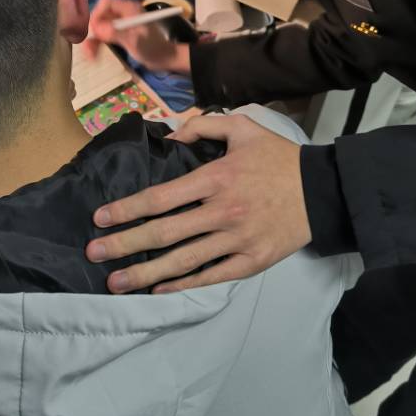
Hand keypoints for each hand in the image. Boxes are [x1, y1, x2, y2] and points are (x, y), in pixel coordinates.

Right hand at [84, 0, 190, 73]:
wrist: (163, 59)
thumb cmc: (152, 48)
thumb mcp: (134, 41)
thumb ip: (116, 33)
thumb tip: (97, 27)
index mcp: (128, 8)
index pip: (106, 2)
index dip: (97, 14)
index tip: (93, 30)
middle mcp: (122, 12)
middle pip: (99, 15)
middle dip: (92, 31)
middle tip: (88, 48)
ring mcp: (120, 23)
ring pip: (99, 27)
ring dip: (93, 40)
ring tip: (90, 56)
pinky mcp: (118, 33)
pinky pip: (102, 35)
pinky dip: (97, 44)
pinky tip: (93, 55)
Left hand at [86, 113, 311, 293]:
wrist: (322, 191)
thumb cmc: (278, 159)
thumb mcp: (243, 128)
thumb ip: (203, 127)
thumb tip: (169, 135)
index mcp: (216, 178)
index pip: (160, 198)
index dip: (126, 209)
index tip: (100, 218)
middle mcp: (222, 212)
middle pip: (163, 233)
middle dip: (123, 244)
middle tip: (94, 253)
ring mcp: (236, 241)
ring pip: (182, 260)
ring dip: (145, 272)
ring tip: (116, 282)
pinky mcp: (250, 262)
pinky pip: (210, 276)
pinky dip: (182, 284)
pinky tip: (158, 288)